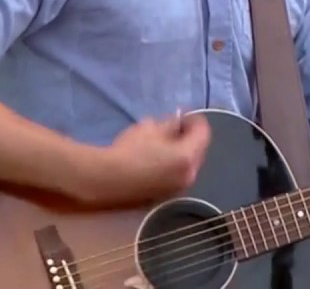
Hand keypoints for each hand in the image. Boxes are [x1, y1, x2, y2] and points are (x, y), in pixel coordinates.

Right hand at [77, 111, 210, 206]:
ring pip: (188, 165)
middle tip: (176, 127)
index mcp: (188, 156)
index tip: (184, 114)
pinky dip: (173, 166)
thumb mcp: (150, 128)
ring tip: (166, 143)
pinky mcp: (164, 196)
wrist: (106, 180)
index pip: (203, 133)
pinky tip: (157, 160)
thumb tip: (177, 121)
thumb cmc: (129, 150)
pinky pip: (176, 176)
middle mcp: (189, 175)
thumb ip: (170, 123)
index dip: (195, 120)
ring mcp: (177, 188)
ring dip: (182, 152)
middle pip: (199, 151)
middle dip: (190, 137)